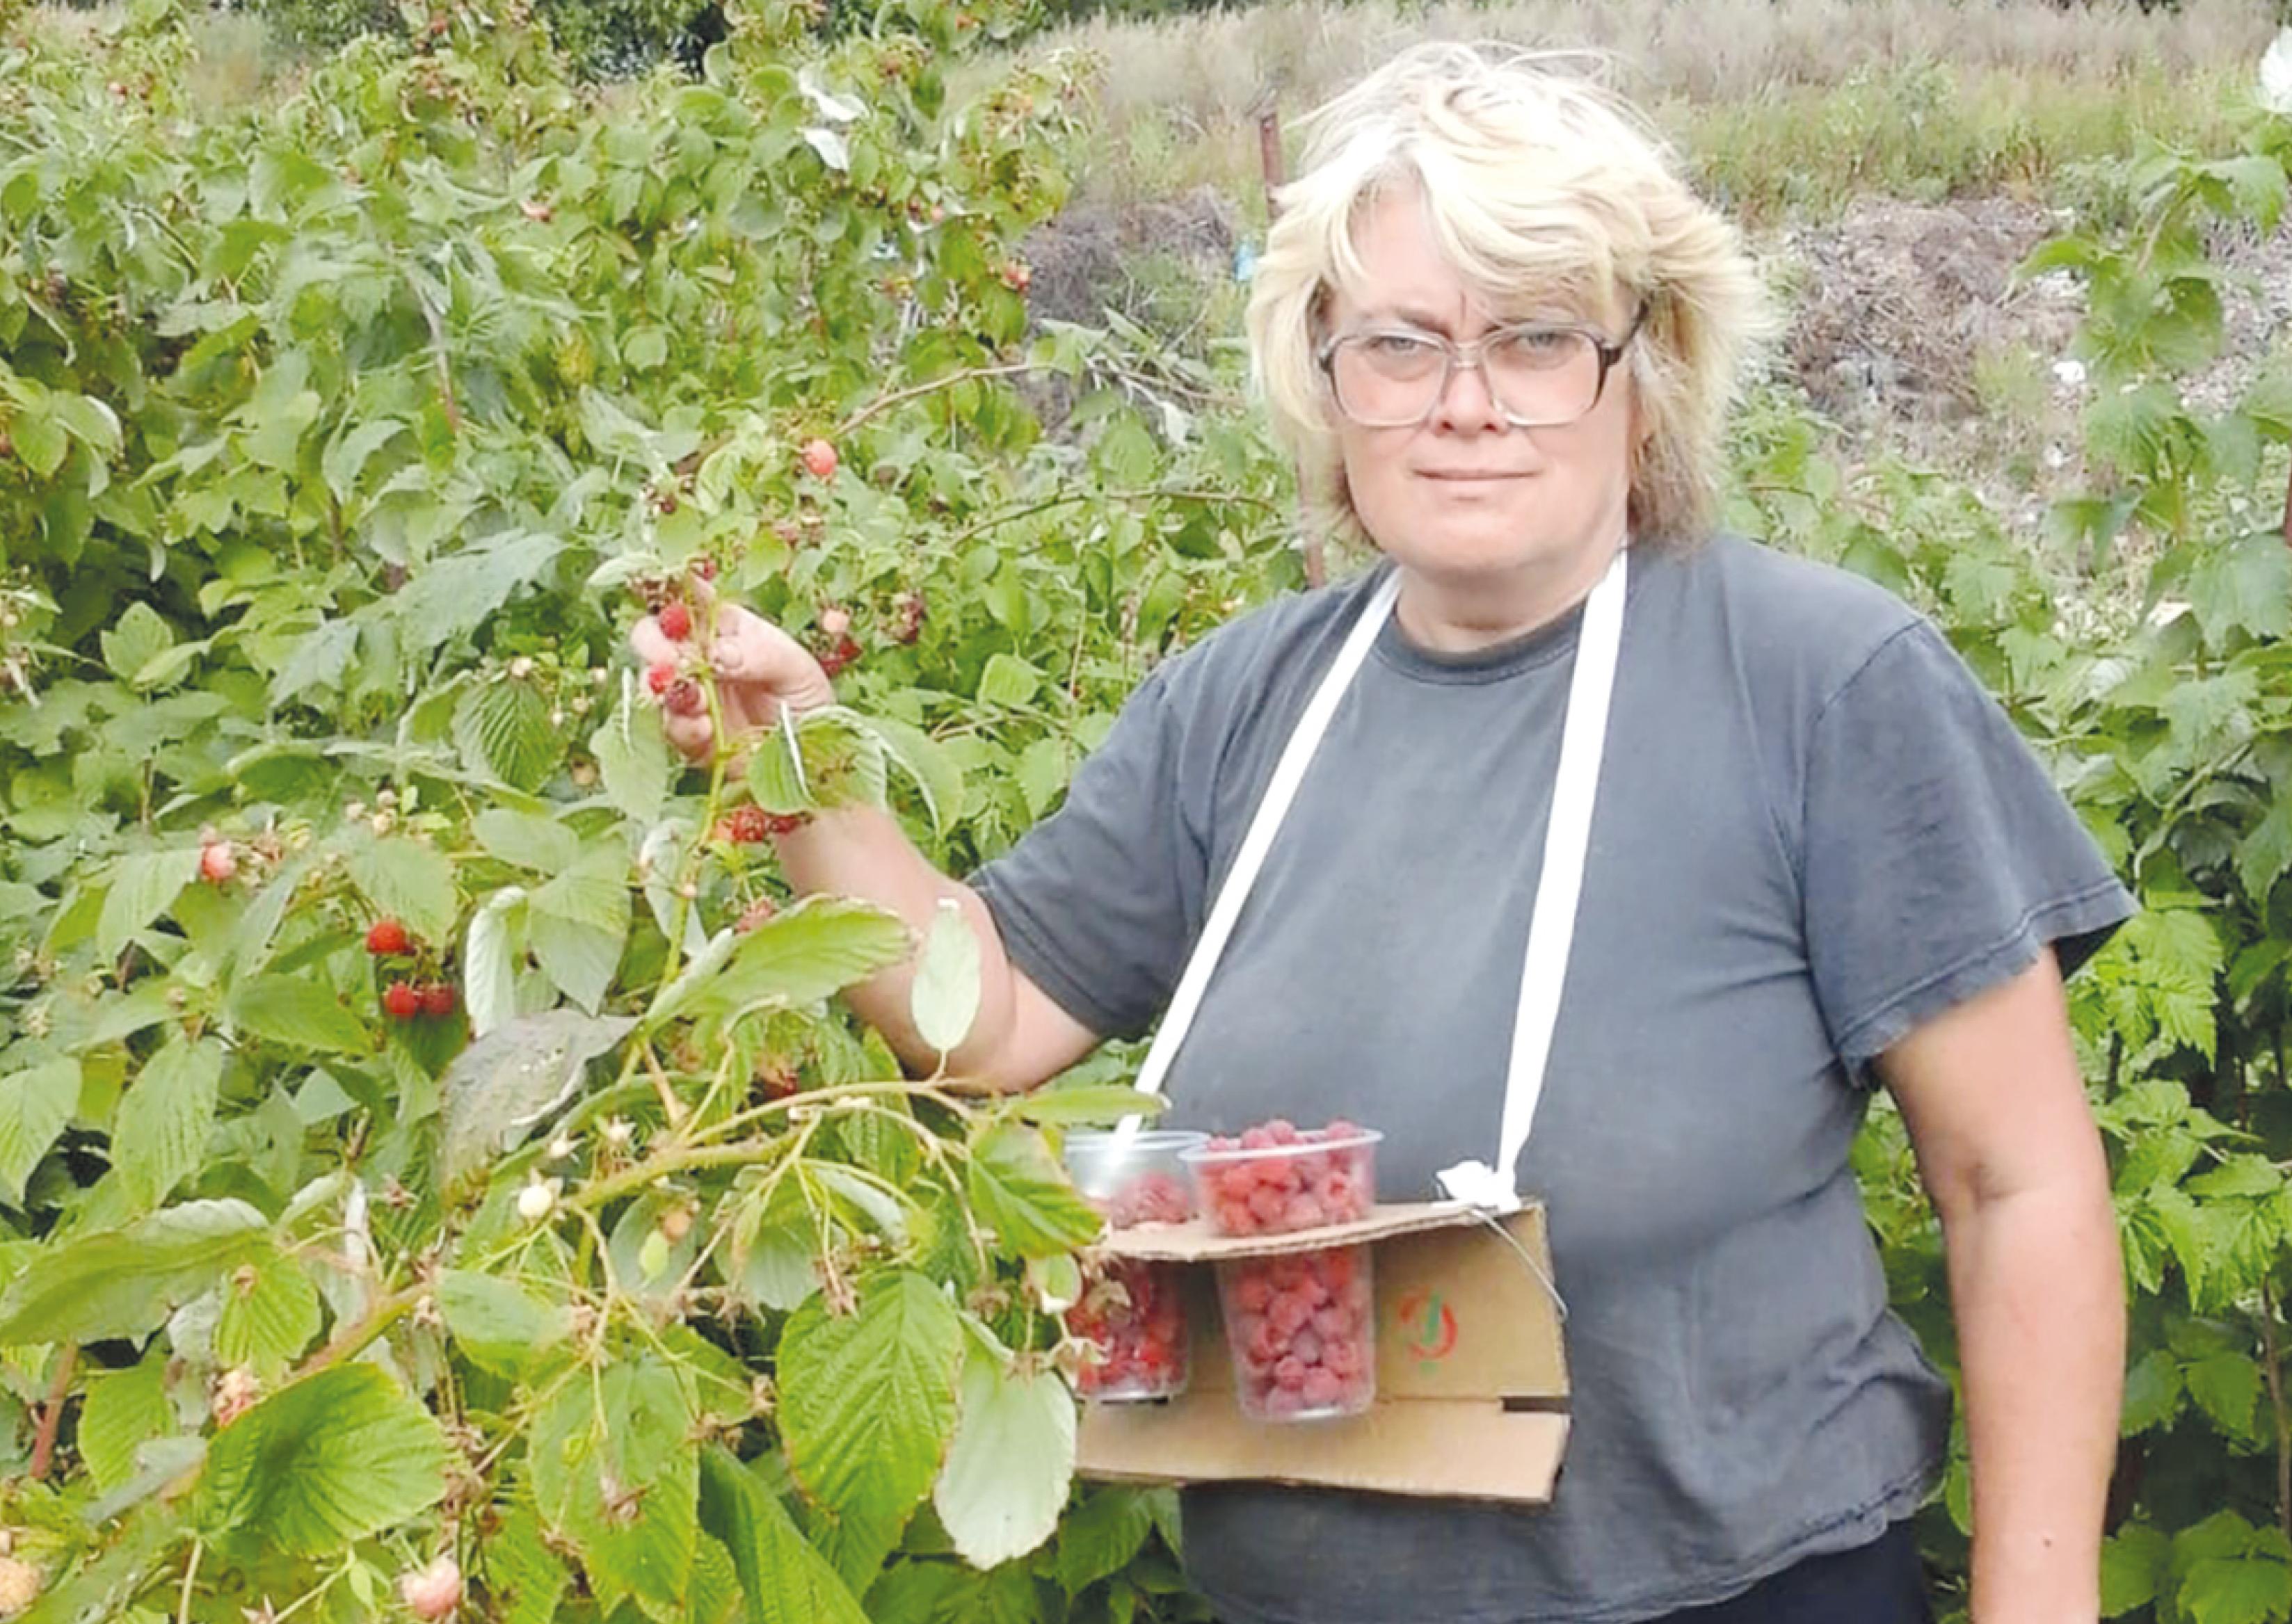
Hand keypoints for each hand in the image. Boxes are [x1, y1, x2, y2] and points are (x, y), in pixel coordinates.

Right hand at [628, 590, 837, 763]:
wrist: (812, 758)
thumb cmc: (808, 699)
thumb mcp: (795, 668)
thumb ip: (757, 655)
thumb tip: (716, 653)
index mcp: (727, 626)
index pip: (691, 596)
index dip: (673, 588)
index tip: (668, 590)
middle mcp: (700, 655)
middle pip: (653, 634)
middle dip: (653, 643)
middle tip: (671, 660)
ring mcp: (690, 695)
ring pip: (649, 680)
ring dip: (662, 687)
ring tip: (696, 702)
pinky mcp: (688, 734)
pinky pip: (667, 725)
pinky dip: (681, 726)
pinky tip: (706, 728)